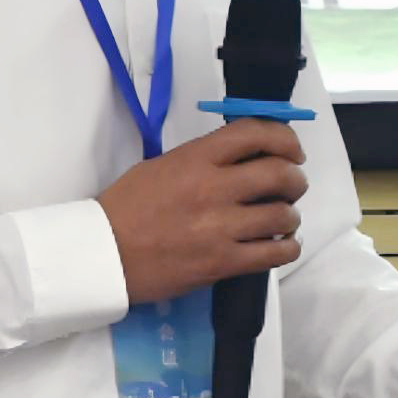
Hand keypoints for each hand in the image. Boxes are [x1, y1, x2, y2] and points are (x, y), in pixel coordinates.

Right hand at [97, 120, 304, 305]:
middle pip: (280, 174)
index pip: (256, 133)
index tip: (293, 151)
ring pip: (283, 215)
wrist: (102, 256)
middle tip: (292, 187)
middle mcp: (214, 188)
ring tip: (283, 220)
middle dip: (295, 179)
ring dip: (291, 216)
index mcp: (197, 158)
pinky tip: (282, 245)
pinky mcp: (221, 263)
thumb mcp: (162, 165)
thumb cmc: (127, 207)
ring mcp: (219, 228)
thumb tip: (246, 158)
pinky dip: (287, 248)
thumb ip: (205, 158)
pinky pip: (274, 253)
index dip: (286, 138)